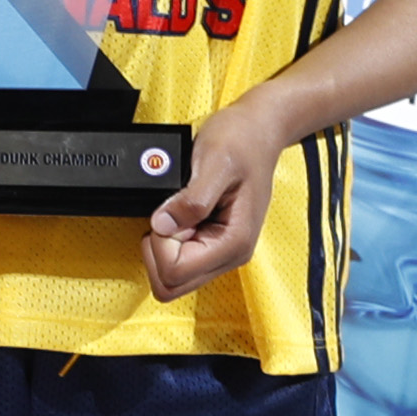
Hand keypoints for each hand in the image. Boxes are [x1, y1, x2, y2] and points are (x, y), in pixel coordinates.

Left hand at [141, 93, 282, 302]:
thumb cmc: (242, 142)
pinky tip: (181, 214)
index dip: (160, 244)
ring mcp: (221, 251)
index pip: (176, 272)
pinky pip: (178, 258)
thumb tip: (163, 224)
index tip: (170, 213)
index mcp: (234, 242)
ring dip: (163, 245)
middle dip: (158, 251)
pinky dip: (169, 239)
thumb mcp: (214, 162)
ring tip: (178, 211)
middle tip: (169, 215)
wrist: (258, 131)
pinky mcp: (212, 243)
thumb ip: (191, 199)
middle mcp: (230, 254)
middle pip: (172, 284)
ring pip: (173, 276)